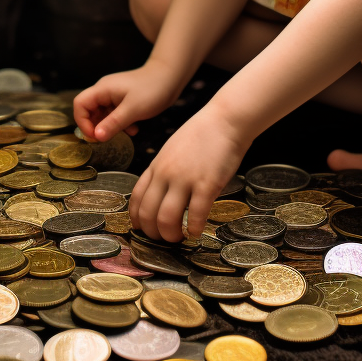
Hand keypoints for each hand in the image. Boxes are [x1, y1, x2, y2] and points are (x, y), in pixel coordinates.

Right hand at [73, 61, 181, 142]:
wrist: (171, 77)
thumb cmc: (152, 90)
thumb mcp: (132, 110)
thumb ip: (113, 123)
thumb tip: (96, 137)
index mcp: (102, 89)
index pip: (80, 104)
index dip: (82, 122)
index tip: (94, 136)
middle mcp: (105, 91)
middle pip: (89, 110)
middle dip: (97, 126)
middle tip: (108, 138)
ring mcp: (114, 95)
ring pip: (103, 114)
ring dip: (111, 126)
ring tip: (126, 133)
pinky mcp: (123, 99)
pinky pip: (114, 114)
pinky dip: (121, 123)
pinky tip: (134, 129)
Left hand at [131, 107, 248, 241]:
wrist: (225, 120)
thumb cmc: (201, 135)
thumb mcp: (171, 150)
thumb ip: (163, 171)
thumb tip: (160, 194)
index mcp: (156, 166)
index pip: (136, 199)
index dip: (138, 219)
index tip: (144, 229)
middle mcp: (166, 174)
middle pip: (148, 213)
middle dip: (153, 233)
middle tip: (164, 239)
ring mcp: (185, 179)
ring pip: (167, 218)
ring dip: (172, 235)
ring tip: (180, 238)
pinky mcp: (207, 184)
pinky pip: (196, 215)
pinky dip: (195, 229)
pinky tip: (197, 232)